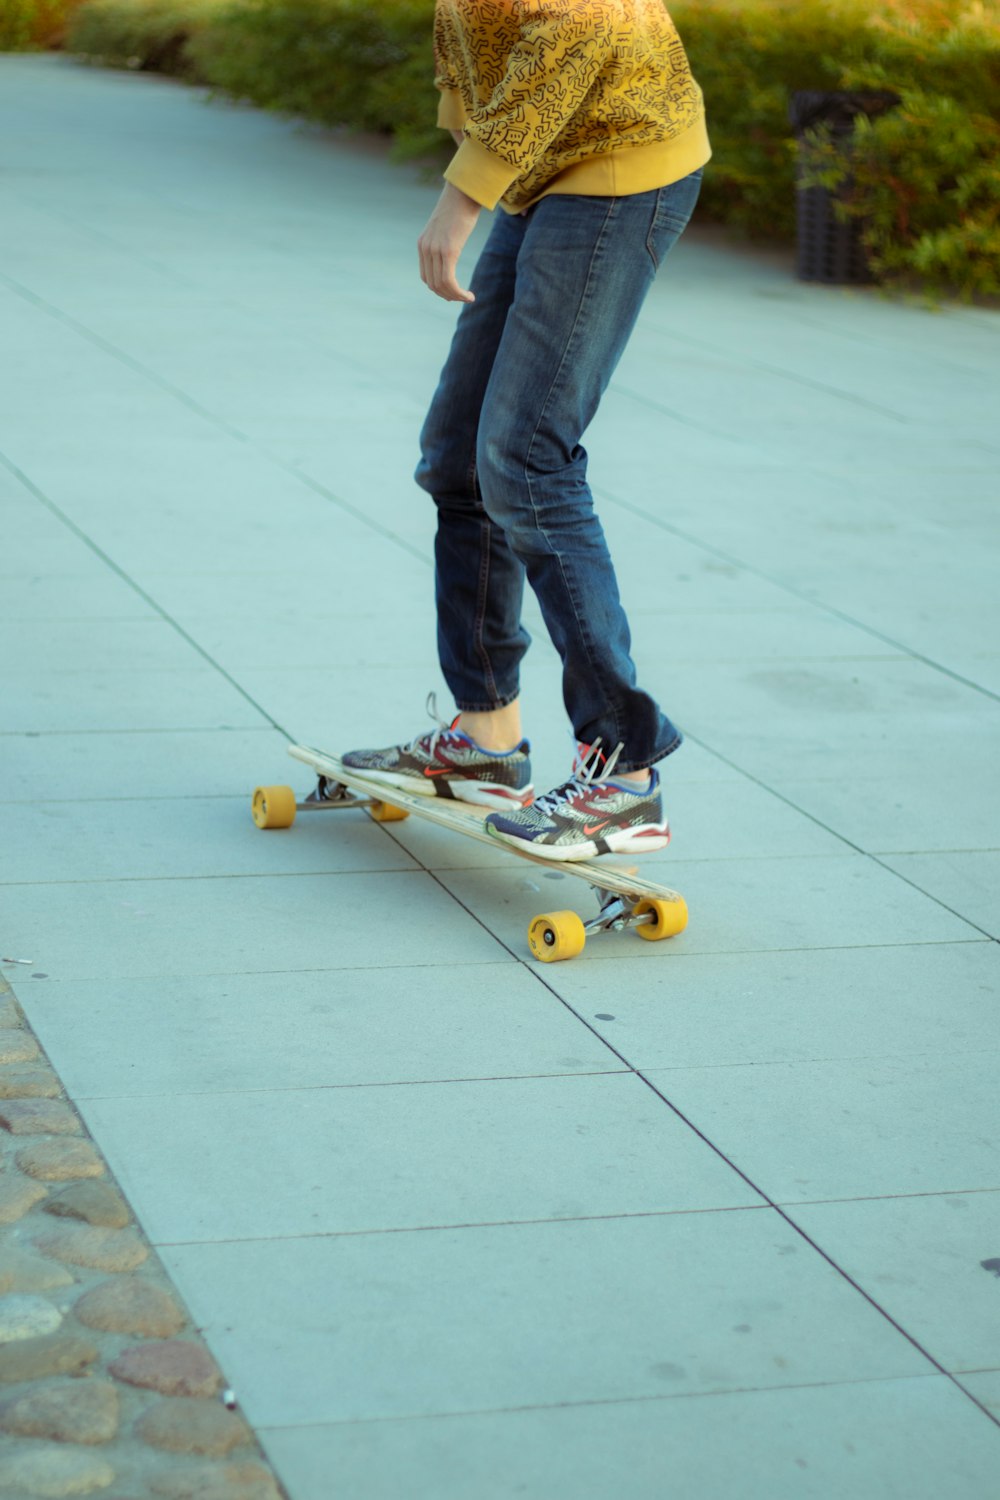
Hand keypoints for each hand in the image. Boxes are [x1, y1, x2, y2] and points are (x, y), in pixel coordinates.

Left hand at [418, 182, 480, 302]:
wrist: (463, 192)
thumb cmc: (459, 207)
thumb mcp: (446, 226)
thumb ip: (443, 239)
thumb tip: (450, 249)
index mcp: (423, 244)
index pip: (426, 276)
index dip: (439, 289)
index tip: (453, 292)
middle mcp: (426, 248)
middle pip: (433, 284)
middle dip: (448, 295)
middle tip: (463, 298)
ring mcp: (435, 250)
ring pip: (441, 285)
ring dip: (455, 296)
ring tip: (468, 298)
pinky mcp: (448, 251)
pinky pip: (449, 280)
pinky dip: (459, 293)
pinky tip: (469, 295)